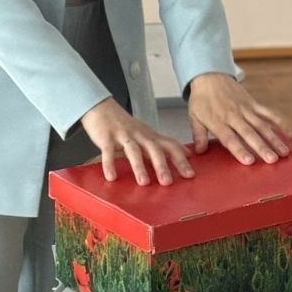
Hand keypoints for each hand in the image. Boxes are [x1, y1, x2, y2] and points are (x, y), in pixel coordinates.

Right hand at [80, 97, 194, 186]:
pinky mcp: (106, 138)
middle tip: (167, 182)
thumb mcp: (148, 133)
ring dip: (139, 166)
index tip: (190, 174)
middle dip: (162, 165)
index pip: (170, 146)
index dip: (181, 159)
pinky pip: (108, 151)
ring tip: (144, 183)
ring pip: (133, 150)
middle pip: (154, 149)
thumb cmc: (126, 125)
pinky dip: (110, 164)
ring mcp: (123, 136)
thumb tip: (187, 153)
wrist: (101, 108)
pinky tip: (111, 177)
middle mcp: (139, 135)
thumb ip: (165, 144)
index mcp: (151, 136)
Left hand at [187, 74, 290, 165]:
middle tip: (272, 160)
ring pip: (262, 125)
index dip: (239, 150)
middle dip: (262, 147)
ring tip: (284, 152)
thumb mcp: (194, 116)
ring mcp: (246, 109)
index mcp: (218, 121)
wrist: (210, 75)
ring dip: (274, 139)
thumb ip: (198, 134)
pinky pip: (268, 113)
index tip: (249, 161)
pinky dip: (279, 122)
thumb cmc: (201, 99)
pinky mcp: (253, 103)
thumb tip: (199, 152)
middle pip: (250, 133)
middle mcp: (234, 116)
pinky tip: (289, 133)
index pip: (230, 138)